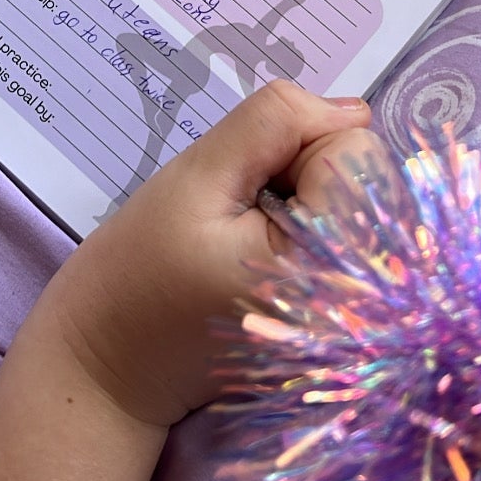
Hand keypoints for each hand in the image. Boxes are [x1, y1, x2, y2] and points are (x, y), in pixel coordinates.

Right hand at [33, 82, 385, 428]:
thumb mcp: (194, 176)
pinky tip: (269, 251)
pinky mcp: (351, 320)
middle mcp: (367, 302)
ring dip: (312, 195)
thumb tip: (350, 111)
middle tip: (243, 211)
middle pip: (369, 172)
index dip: (295, 145)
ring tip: (252, 234)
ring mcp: (364, 317)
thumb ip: (273, 123)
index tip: (243, 188)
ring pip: (365, 195)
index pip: (354, 149)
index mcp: (331, 270)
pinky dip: (316, 224)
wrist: (110, 370)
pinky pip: (357, 232)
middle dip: (307, 168)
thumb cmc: (138, 273)